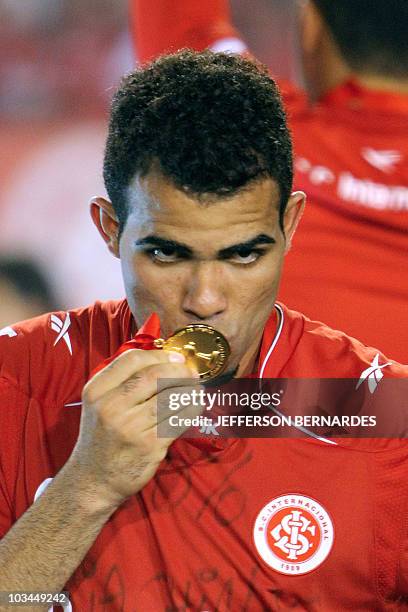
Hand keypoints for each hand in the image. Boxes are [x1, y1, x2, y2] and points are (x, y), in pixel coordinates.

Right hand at [68, 349, 201, 509]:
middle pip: (154, 376)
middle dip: (179, 370)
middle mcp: (111, 406)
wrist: (93, 481)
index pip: (132, 360)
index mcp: (97, 391)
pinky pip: (179, 419)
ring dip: (189, 390)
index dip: (160, 355)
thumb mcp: (99, 404)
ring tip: (196, 389)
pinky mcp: (149, 445)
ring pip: (170, 397)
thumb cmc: (102, 437)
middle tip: (191, 372)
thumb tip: (165, 360)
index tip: (176, 357)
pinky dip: (192, 409)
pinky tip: (195, 406)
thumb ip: (122, 381)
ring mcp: (131, 427)